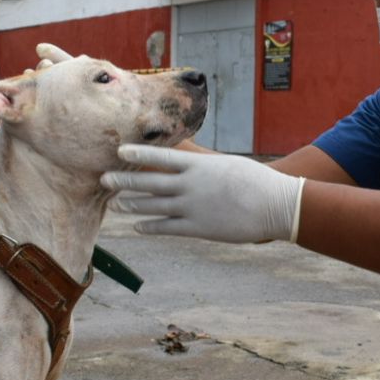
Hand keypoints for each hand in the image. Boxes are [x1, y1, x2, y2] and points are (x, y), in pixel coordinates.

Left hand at [100, 145, 304, 243]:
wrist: (274, 205)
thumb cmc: (254, 181)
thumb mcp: (226, 165)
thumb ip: (202, 166)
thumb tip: (185, 161)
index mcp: (199, 166)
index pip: (161, 157)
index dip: (138, 154)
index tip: (120, 151)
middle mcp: (190, 185)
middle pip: (149, 182)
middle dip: (125, 181)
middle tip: (104, 179)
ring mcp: (192, 207)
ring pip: (153, 205)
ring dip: (131, 204)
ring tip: (114, 204)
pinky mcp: (198, 228)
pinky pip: (167, 227)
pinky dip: (150, 226)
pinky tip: (137, 226)